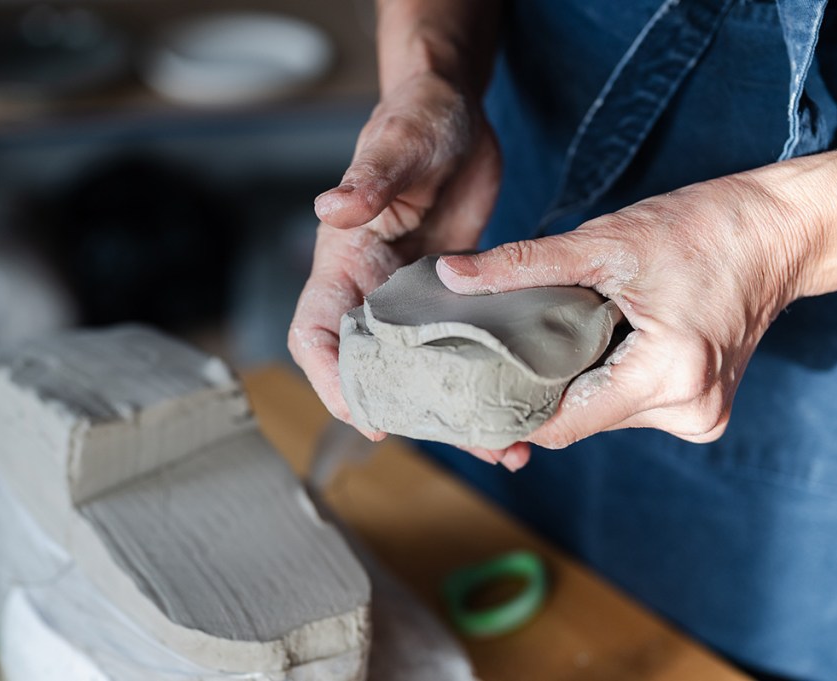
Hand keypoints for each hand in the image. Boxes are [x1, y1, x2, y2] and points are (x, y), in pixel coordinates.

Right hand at [289, 70, 499, 431]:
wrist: (456, 112)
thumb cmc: (417, 119)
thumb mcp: (398, 147)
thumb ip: (368, 179)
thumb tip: (330, 207)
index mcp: (346, 261)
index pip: (316, 334)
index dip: (332, 380)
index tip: (368, 416)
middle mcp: (374, 288)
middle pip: (377, 369)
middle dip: (412, 414)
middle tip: (464, 442)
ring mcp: (414, 296)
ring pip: (424, 369)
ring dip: (458, 409)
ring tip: (505, 445)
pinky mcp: (452, 294)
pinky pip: (463, 346)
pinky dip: (484, 376)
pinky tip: (519, 396)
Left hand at [436, 171, 814, 469]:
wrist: (781, 232)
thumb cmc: (701, 229)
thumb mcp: (604, 242)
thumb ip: (523, 266)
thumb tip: (452, 277)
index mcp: (669, 377)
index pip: (564, 423)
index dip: (510, 414)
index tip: (467, 398)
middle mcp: (689, 412)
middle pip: (580, 421)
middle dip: (535, 392)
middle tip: (490, 360)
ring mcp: (701, 417)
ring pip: (602, 415)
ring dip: (570, 385)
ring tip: (543, 343)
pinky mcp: (701, 410)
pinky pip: (628, 406)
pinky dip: (602, 382)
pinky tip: (588, 347)